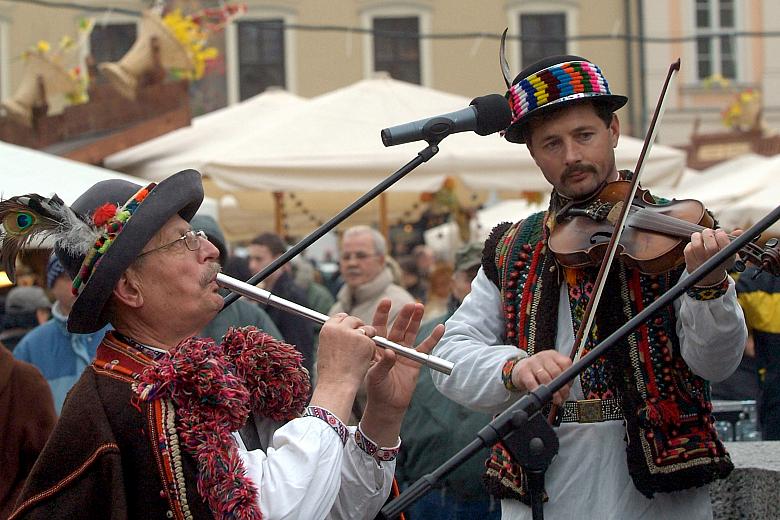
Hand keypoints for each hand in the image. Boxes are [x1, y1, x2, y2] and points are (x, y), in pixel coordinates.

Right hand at [311, 313, 376, 421]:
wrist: (337, 384)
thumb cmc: (330, 373)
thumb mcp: (326, 349)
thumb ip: (335, 337)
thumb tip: (341, 332)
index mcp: (328, 328)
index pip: (339, 317)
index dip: (346, 321)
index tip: (351, 326)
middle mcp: (340, 328)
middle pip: (353, 320)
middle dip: (359, 327)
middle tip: (361, 338)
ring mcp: (354, 334)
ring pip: (367, 328)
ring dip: (368, 337)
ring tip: (362, 354)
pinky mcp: (366, 342)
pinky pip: (373, 342)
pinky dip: (371, 350)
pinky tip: (365, 361)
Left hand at [361, 299, 444, 445]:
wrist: (388, 405)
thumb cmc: (376, 389)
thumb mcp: (375, 376)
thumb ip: (382, 364)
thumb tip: (390, 352)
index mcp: (377, 347)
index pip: (379, 327)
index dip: (382, 314)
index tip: (386, 301)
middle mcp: (391, 346)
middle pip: (398, 327)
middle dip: (404, 315)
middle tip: (410, 305)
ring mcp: (404, 352)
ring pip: (411, 333)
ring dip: (416, 320)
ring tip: (420, 307)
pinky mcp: (416, 361)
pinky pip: (425, 348)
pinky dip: (433, 338)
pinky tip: (440, 327)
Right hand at [511, 350, 572, 404]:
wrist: (520, 368)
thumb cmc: (539, 371)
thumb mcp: (551, 369)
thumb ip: (562, 377)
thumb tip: (567, 391)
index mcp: (554, 355)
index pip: (566, 363)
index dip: (569, 378)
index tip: (568, 388)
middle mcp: (543, 357)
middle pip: (556, 372)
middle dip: (561, 388)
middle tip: (562, 397)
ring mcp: (532, 363)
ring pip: (545, 378)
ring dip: (552, 392)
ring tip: (555, 400)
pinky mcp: (523, 371)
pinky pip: (532, 383)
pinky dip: (538, 391)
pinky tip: (541, 397)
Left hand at [684, 228, 738, 285]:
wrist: (709, 278)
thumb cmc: (720, 260)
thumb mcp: (729, 252)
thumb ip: (734, 241)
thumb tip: (739, 231)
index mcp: (727, 259)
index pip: (726, 246)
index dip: (721, 235)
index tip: (719, 232)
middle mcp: (714, 263)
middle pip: (711, 247)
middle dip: (708, 234)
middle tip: (708, 231)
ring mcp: (701, 264)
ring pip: (696, 246)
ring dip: (697, 237)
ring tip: (699, 235)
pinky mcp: (690, 263)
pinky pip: (688, 249)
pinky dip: (690, 243)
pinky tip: (694, 244)